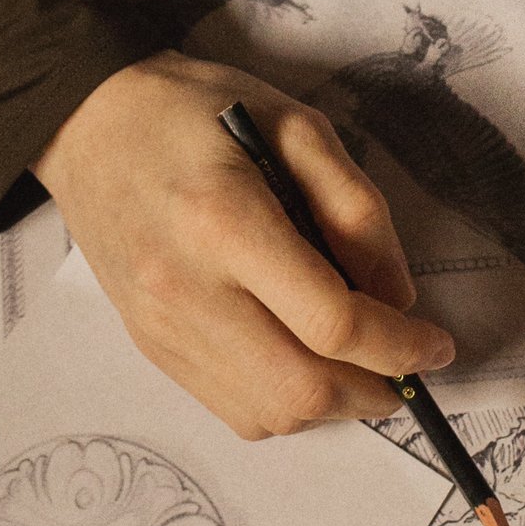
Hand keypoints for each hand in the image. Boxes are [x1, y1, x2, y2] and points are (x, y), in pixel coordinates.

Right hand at [35, 50, 453, 437]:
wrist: (88, 122)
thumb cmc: (195, 110)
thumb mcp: (296, 125)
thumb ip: (356, 209)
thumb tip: (397, 299)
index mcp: (227, 222)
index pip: (331, 321)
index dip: (400, 345)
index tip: (436, 344)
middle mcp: (187, 288)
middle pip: (301, 388)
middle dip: (373, 392)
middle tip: (404, 368)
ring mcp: (162, 326)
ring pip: (268, 415)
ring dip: (330, 406)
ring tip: (354, 365)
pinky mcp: (150, 345)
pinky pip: (232, 410)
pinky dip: (284, 404)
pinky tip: (300, 361)